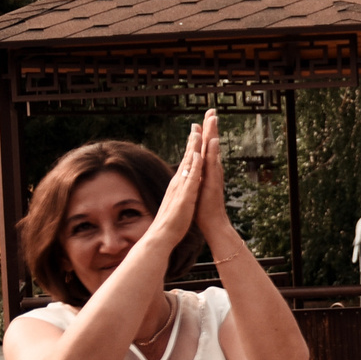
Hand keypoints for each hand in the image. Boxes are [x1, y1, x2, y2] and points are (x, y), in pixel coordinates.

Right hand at [144, 122, 207, 253]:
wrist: (162, 236)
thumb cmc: (171, 221)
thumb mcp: (178, 201)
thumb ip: (179, 191)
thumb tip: (180, 185)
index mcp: (178, 183)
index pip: (186, 161)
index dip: (191, 146)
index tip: (195, 131)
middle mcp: (178, 182)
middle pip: (187, 157)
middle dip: (193, 139)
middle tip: (197, 123)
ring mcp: (180, 188)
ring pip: (188, 164)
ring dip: (193, 148)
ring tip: (198, 132)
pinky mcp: (184, 196)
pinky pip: (190, 179)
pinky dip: (194, 167)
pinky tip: (197, 156)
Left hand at [193, 108, 231, 236]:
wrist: (212, 224)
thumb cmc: (203, 208)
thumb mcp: (197, 188)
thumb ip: (196, 178)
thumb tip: (193, 170)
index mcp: (205, 170)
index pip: (204, 148)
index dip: (204, 133)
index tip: (203, 118)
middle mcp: (212, 170)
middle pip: (211, 145)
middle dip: (211, 127)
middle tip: (211, 110)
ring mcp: (214, 175)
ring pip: (213, 151)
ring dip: (213, 134)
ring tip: (213, 119)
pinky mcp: (214, 182)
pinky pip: (213, 165)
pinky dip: (213, 152)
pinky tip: (213, 141)